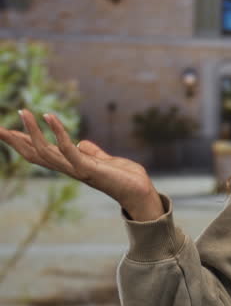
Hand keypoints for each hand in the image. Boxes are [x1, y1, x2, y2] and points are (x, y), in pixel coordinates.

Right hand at [0, 109, 163, 220]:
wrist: (142, 193)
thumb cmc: (125, 178)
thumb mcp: (106, 161)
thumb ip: (92, 153)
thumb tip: (81, 144)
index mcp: (71, 166)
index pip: (41, 153)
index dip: (23, 142)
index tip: (5, 130)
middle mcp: (70, 169)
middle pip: (34, 155)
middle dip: (15, 141)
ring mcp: (77, 170)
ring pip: (45, 152)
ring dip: (32, 131)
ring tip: (23, 112)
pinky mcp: (89, 169)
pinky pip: (68, 149)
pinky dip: (57, 132)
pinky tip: (49, 116)